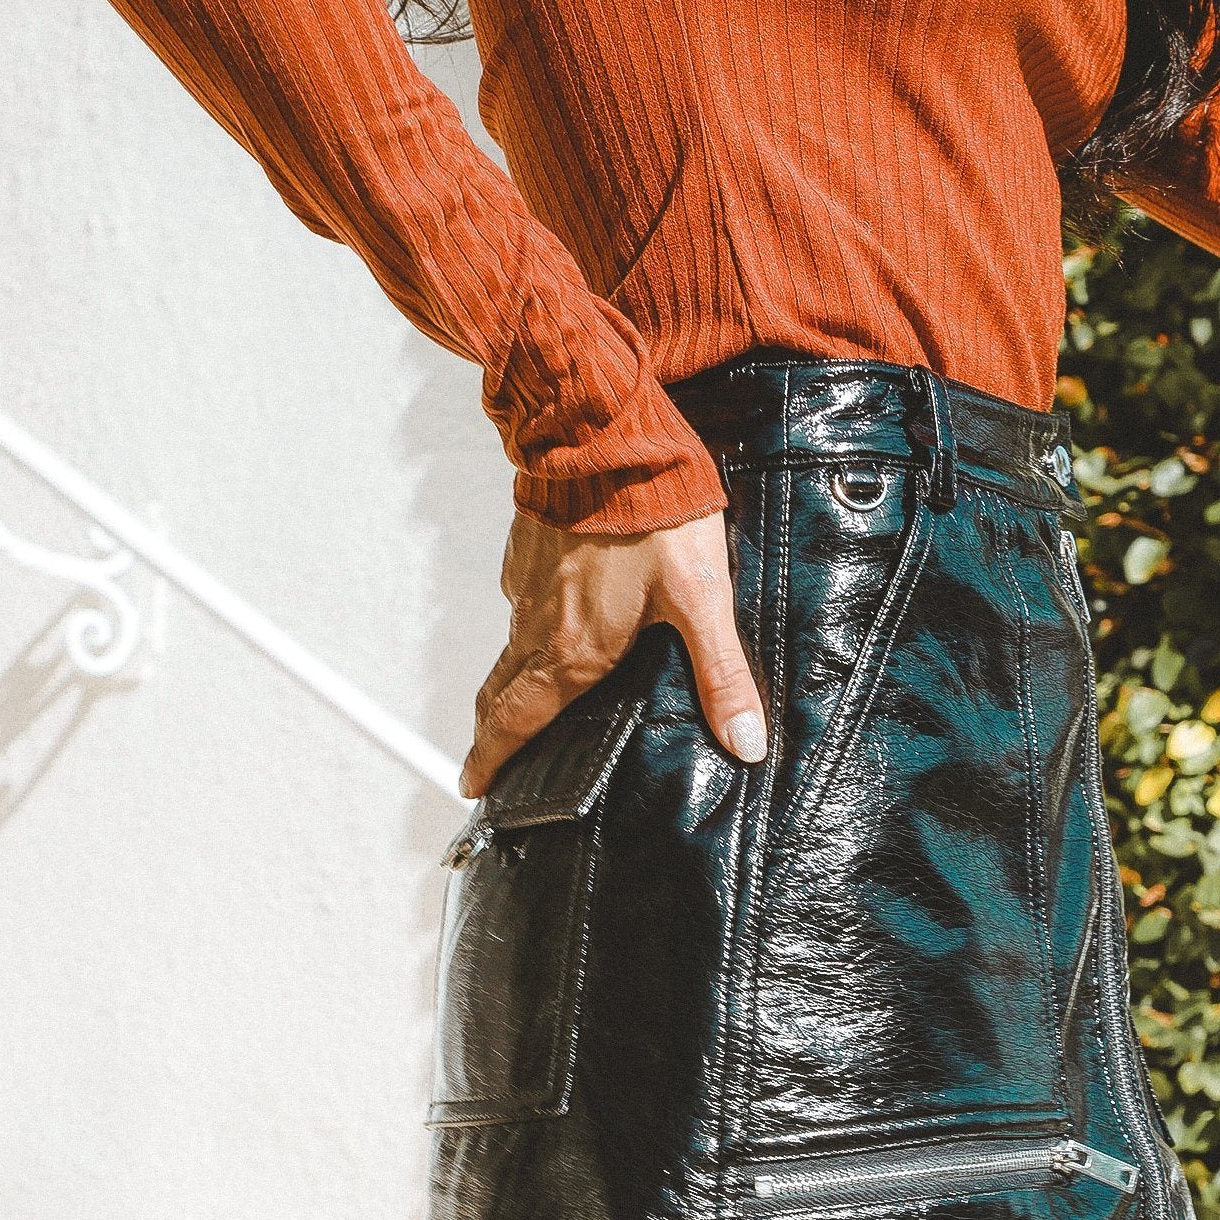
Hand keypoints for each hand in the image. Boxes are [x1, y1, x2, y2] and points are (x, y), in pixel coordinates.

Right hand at [460, 509, 767, 797]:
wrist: (603, 435)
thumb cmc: (653, 514)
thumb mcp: (700, 600)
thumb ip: (721, 674)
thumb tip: (745, 741)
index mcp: (573, 651)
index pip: (518, 722)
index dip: (492, 759)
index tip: (474, 784)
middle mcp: (538, 626)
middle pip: (501, 694)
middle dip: (491, 732)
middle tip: (486, 759)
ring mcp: (527, 587)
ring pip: (510, 649)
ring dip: (509, 682)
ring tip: (521, 700)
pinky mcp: (527, 551)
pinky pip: (521, 603)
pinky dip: (527, 627)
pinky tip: (554, 618)